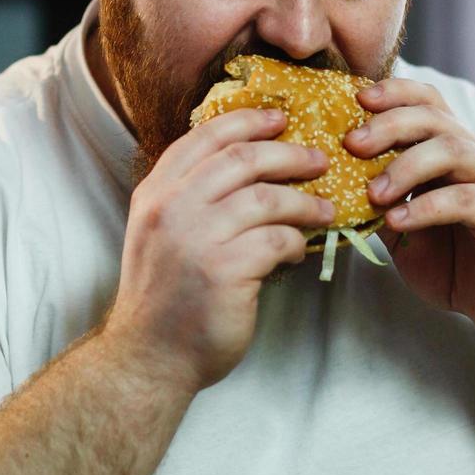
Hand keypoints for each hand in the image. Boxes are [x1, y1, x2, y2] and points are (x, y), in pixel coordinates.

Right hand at [105, 108, 333, 390]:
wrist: (149, 356)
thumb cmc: (163, 297)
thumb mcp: (159, 234)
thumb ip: (189, 197)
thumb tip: (249, 166)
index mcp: (155, 193)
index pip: (204, 137)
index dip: (247, 121)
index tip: (280, 118)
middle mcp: (172, 208)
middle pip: (242, 159)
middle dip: (288, 154)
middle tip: (318, 159)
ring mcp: (197, 238)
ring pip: (267, 198)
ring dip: (304, 200)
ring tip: (324, 208)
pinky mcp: (225, 271)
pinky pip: (277, 240)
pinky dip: (296, 240)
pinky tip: (300, 248)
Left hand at [344, 79, 474, 334]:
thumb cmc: (451, 258)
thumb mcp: (401, 225)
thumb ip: (378, 199)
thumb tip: (331, 180)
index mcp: (451, 148)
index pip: (426, 101)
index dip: (394, 93)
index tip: (356, 98)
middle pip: (433, 118)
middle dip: (388, 125)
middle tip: (352, 144)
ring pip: (452, 150)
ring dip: (406, 166)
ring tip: (374, 193)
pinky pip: (464, 200)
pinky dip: (425, 208)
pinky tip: (398, 222)